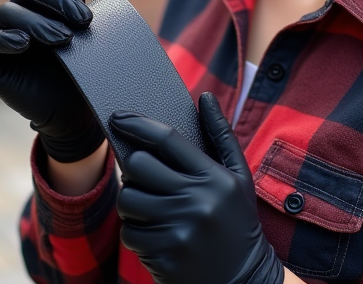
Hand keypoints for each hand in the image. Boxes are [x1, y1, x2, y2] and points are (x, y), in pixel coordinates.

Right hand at [0, 0, 104, 162]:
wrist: (70, 111)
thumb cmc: (76, 67)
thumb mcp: (79, 28)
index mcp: (33, 4)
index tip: (88, 17)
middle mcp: (12, 15)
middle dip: (54, 4)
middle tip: (79, 27)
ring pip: (8, 13)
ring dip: (37, 25)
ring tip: (62, 42)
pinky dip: (3, 40)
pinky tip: (23, 44)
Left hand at [112, 93, 283, 283]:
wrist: (245, 280)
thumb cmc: (238, 222)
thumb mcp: (239, 177)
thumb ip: (221, 135)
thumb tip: (204, 96)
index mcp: (215, 178)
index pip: (167, 139)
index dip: (138, 124)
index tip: (118, 117)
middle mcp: (197, 202)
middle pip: (139, 166)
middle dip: (134, 168)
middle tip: (143, 176)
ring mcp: (178, 231)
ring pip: (128, 200)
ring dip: (132, 202)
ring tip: (152, 207)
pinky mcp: (163, 256)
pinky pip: (129, 233)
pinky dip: (136, 232)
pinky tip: (158, 235)